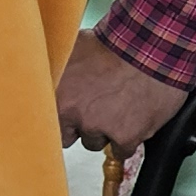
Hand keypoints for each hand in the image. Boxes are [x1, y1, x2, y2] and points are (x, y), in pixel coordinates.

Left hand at [56, 26, 189, 151]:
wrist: (151, 49)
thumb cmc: (117, 44)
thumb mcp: (74, 49)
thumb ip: (59, 69)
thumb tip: (49, 73)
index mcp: (56, 92)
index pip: (44, 120)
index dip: (58, 117)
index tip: (66, 114)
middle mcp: (72, 113)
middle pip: (67, 136)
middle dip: (78, 126)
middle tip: (94, 110)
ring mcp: (97, 127)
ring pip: (94, 142)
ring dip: (103, 132)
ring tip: (117, 109)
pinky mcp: (124, 137)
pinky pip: (120, 151)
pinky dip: (126, 140)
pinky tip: (132, 122)